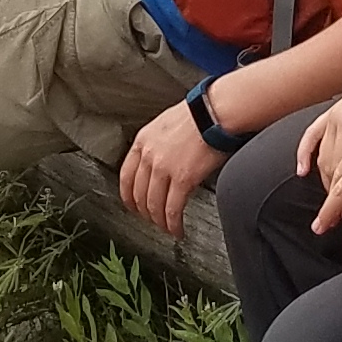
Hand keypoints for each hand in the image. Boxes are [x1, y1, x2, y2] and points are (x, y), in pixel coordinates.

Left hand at [116, 102, 226, 235]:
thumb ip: (156, 144)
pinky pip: (172, 209)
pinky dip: (173, 224)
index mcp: (143, 141)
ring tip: (167, 228)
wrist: (215, 112)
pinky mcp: (183, 179)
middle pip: (138, 195)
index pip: (125, 176)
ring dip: (159, 222)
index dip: (128, 196)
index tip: (133, 205)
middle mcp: (149, 156)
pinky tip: (177, 229)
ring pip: (153, 205)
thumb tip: (159, 161)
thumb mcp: (165, 124)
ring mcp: (164, 168)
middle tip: (152, 220)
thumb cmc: (198, 114)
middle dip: (144, 213)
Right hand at [298, 61, 341, 186]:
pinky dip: (305, 154)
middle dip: (335, 196)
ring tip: (332, 203)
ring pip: (323, 158)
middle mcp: (340, 122)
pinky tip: (302, 170)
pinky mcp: (334, 110)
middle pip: (331, 170)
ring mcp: (334, 116)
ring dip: (325, 181)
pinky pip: (312, 136)